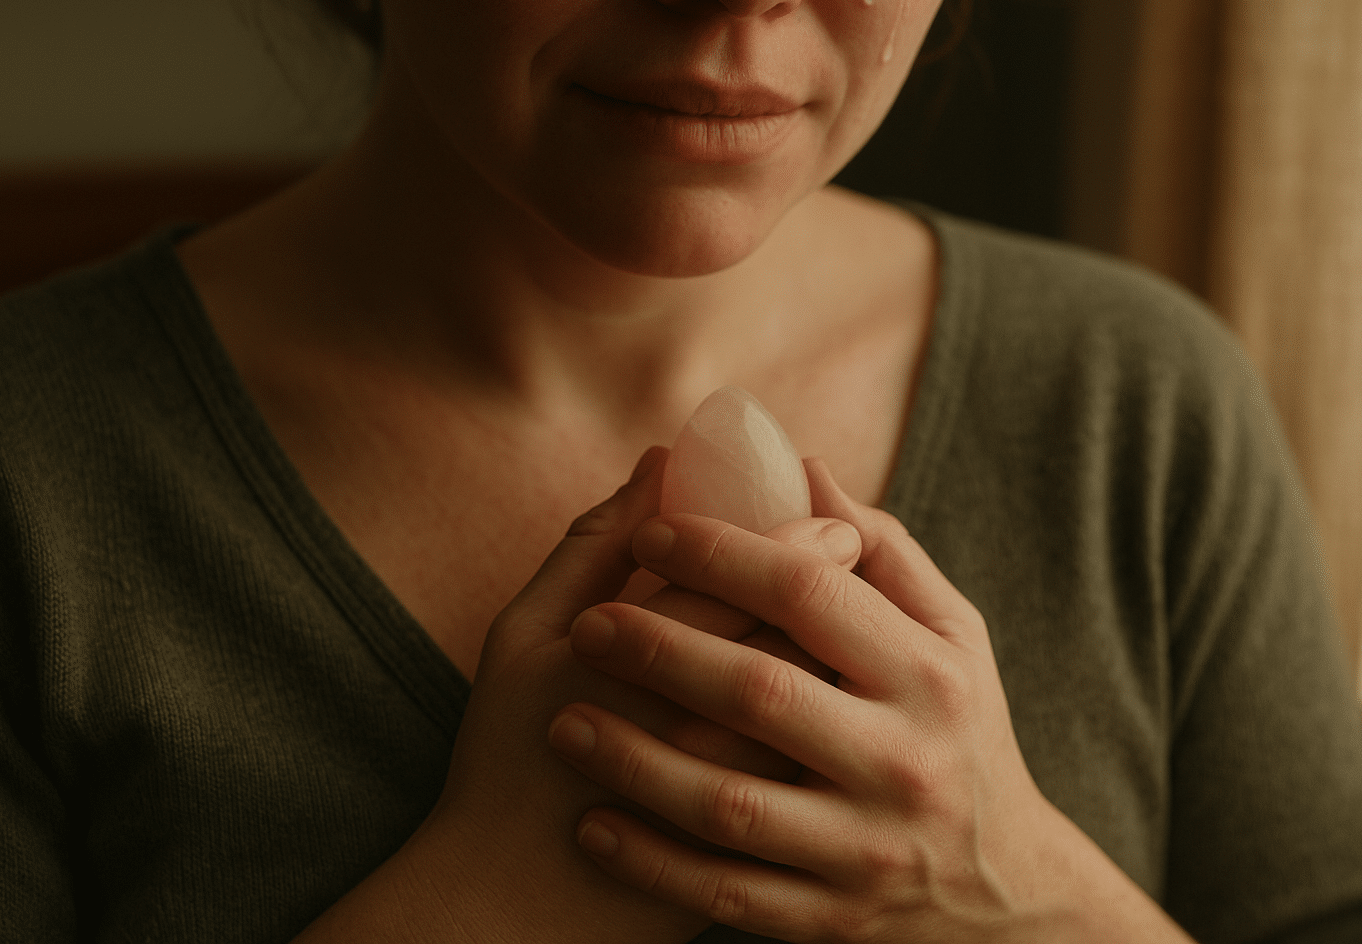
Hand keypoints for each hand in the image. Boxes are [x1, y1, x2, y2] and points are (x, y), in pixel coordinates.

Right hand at [295, 448, 858, 943]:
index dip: (803, 539)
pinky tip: (836, 692)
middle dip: (843, 588)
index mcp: (647, 668)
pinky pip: (825, 774)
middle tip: (853, 548)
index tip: (825, 516)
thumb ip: (593, 547)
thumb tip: (660, 463)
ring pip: (831, 710)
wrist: (517, 901)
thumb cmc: (508, 753)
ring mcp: (744, 803)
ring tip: (851, 615)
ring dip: (850, 656)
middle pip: (812, 644)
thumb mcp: (525, 636)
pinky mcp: (764, 856)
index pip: (759, 583)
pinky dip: (841, 723)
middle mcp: (711, 737)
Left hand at [548, 459, 1194, 943]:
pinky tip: (592, 824)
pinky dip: (651, 861)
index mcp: (929, 675)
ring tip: (563, 722)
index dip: (723, 555)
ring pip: (729, 803)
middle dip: (659, 650)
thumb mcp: (953, 635)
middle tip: (587, 626)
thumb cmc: (961, 732)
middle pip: (760, 691)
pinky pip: (724, 891)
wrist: (1005, 893)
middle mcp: (904, 761)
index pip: (811, 593)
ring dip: (634, 761)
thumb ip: (883, 552)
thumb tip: (801, 469)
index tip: (654, 531)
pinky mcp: (832, 918)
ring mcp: (867, 850)